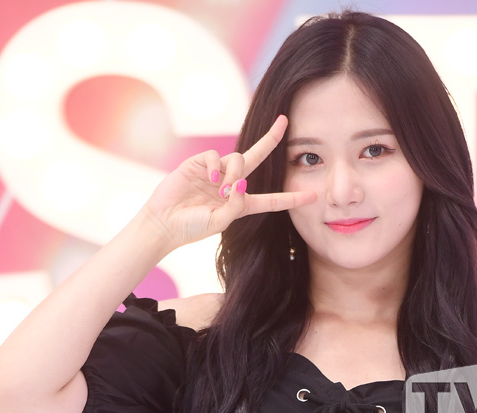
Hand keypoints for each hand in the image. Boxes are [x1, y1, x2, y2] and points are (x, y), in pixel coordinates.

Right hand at [141, 115, 315, 249]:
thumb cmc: (192, 227)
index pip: (272, 199)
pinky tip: (210, 179)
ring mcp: (216, 171)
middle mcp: (232, 184)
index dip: (292, 198)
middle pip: (258, 157)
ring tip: (221, 189)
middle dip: (272, 139)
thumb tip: (242, 182)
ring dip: (235, 173)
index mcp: (241, 203)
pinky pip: (216, 157)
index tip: (313, 195)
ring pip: (238, 158)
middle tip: (285, 121)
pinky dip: (217, 166)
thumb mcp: (221, 222)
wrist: (163, 222)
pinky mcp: (199, 163)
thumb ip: (236, 206)